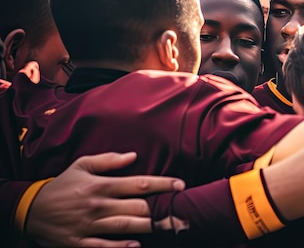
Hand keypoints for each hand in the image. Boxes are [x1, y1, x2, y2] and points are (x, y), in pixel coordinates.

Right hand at [27, 152, 184, 246]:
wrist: (30, 211)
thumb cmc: (62, 186)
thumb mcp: (81, 166)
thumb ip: (108, 161)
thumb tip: (133, 156)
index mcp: (101, 185)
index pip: (140, 183)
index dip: (163, 184)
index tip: (181, 185)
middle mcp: (98, 205)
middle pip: (137, 206)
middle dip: (161, 208)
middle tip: (180, 208)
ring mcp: (90, 225)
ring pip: (126, 225)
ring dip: (148, 226)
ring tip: (166, 224)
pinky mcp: (81, 242)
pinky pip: (105, 246)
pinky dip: (122, 247)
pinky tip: (138, 245)